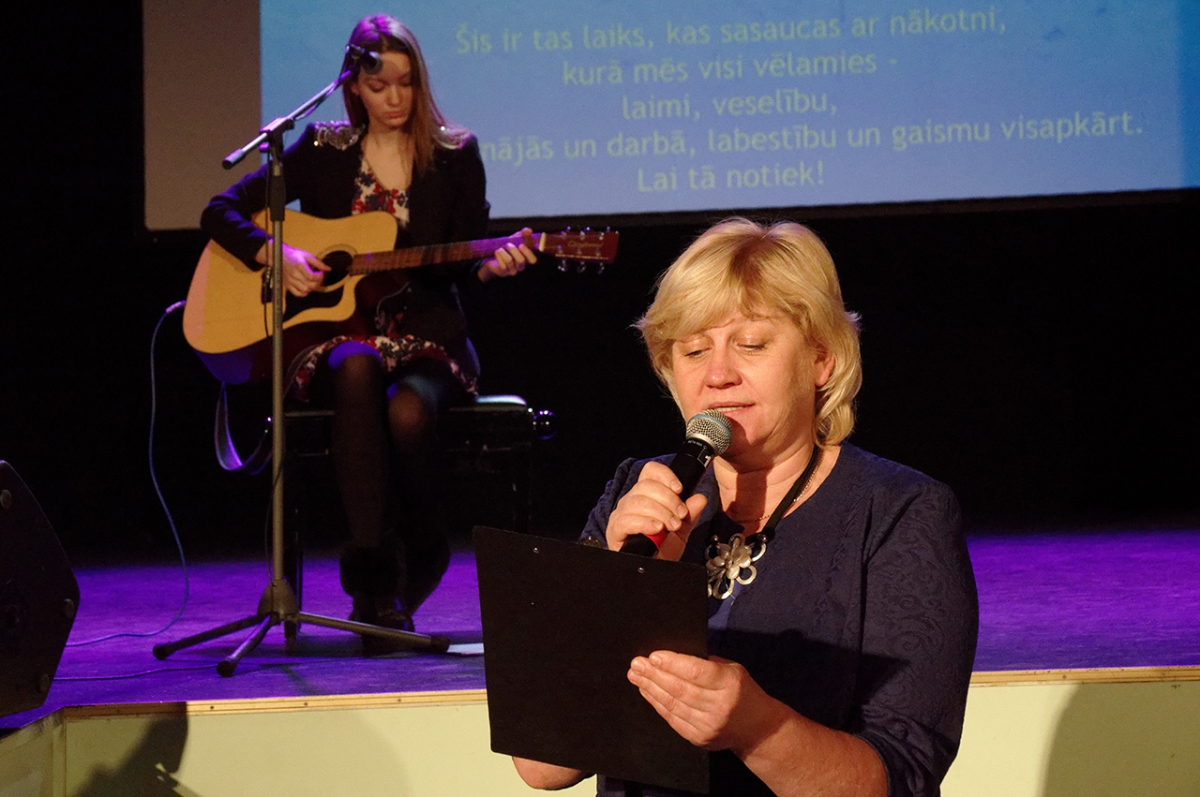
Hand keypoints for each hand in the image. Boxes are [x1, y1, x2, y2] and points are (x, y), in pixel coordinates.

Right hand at [278, 244, 328, 296]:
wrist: (278, 256)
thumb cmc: (293, 255)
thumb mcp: (307, 255)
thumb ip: (318, 263)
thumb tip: (328, 269)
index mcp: (299, 265)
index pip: (312, 277)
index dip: (320, 277)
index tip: (321, 273)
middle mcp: (294, 274)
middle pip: (310, 285)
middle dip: (318, 283)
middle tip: (318, 278)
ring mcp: (289, 281)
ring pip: (305, 291)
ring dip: (312, 288)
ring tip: (312, 282)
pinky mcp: (287, 285)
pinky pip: (298, 294)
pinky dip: (304, 293)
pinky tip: (306, 287)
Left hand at [479, 228, 536, 280]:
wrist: (492, 256)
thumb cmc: (506, 248)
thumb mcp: (514, 239)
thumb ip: (522, 234)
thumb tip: (528, 230)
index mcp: (526, 258)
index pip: (533, 260)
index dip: (528, 252)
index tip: (521, 244)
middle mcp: (521, 266)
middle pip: (521, 260)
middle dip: (513, 250)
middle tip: (508, 244)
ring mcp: (512, 271)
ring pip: (510, 261)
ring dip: (503, 252)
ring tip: (500, 248)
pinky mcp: (503, 272)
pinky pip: (502, 265)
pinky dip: (498, 257)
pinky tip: (497, 254)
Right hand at [604, 461, 706, 558]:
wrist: (652, 571)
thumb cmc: (662, 550)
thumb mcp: (681, 531)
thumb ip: (690, 514)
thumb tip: (700, 498)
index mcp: (646, 495)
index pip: (650, 472)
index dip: (665, 476)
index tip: (680, 489)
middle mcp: (631, 501)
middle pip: (646, 486)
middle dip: (669, 500)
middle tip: (681, 515)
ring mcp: (621, 515)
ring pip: (637, 501)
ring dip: (660, 512)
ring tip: (672, 526)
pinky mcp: (615, 531)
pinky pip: (627, 520)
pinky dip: (645, 522)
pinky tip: (657, 528)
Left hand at [627, 651, 779, 754]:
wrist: (757, 730)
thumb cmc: (743, 691)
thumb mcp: (733, 670)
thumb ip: (707, 663)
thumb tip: (673, 656)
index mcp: (730, 683)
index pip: (696, 672)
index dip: (673, 663)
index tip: (653, 656)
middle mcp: (719, 706)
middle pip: (680, 688)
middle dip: (654, 675)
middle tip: (636, 664)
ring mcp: (708, 725)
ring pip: (673, 704)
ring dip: (650, 688)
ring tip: (635, 676)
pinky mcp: (698, 738)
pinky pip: (672, 719)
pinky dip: (657, 704)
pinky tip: (646, 692)